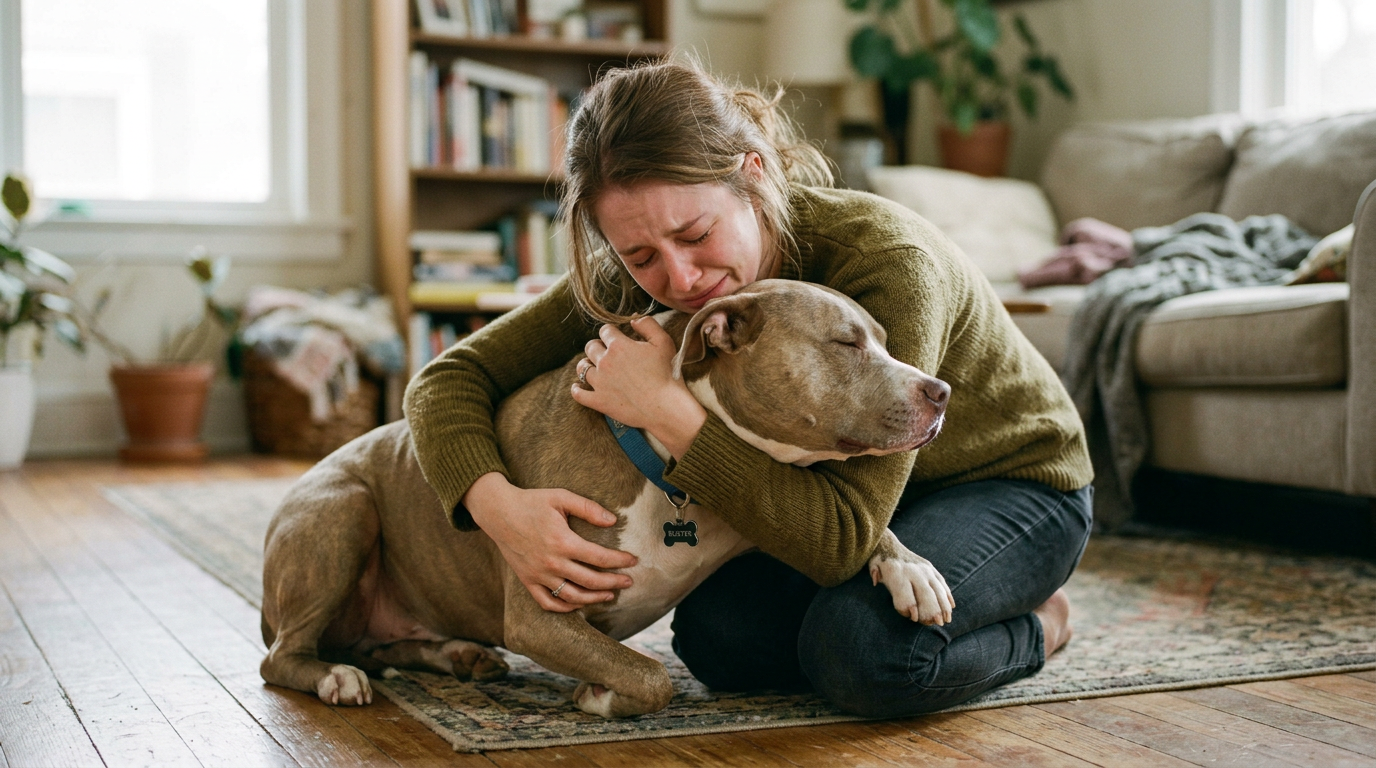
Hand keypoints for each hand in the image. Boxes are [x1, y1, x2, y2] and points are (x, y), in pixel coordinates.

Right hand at [462, 472, 637, 611]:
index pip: (599, 558)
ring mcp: (538, 575)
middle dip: (614, 583)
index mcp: (562, 542)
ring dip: (594, 599)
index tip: (633, 561)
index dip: (620, 561)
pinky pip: (548, 603)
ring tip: (610, 594)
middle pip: (591, 581)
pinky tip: (579, 604)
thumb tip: (613, 520)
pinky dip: (565, 608)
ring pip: (572, 597)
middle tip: (629, 581)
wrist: (498, 511)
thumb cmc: (531, 501)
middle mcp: (551, 563)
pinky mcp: (527, 581)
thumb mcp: (561, 497)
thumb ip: (588, 508)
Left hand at [571, 316, 705, 457]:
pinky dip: (577, 389)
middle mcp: (605, 362)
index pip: (605, 331)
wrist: (665, 406)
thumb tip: (633, 320)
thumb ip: (648, 325)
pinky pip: (578, 394)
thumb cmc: (667, 373)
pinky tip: (578, 387)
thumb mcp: (663, 342)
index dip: (611, 332)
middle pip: (590, 347)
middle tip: (605, 351)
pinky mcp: (599, 401)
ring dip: (586, 365)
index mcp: (618, 345)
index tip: (616, 337)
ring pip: (582, 368)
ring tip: (592, 367)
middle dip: (597, 346)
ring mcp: (599, 382)